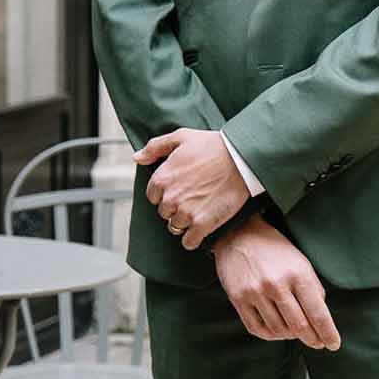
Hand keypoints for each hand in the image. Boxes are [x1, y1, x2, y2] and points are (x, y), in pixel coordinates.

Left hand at [136, 128, 249, 250]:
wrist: (241, 159)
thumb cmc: (213, 145)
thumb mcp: (181, 137)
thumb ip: (155, 147)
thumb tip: (137, 158)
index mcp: (161, 178)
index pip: (153, 196)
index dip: (166, 193)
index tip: (180, 189)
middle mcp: (170, 198)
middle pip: (164, 213)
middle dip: (175, 207)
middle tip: (192, 198)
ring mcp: (186, 213)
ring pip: (175, 227)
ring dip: (184, 222)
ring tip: (199, 211)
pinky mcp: (202, 224)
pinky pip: (189, 242)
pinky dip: (193, 239)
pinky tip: (201, 229)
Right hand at [211, 215, 340, 349]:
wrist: (239, 234)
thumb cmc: (275, 249)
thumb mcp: (301, 262)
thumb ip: (313, 288)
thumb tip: (320, 317)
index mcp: (297, 274)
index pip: (318, 313)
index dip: (328, 333)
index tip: (333, 344)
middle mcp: (276, 285)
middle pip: (299, 326)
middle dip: (312, 339)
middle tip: (317, 343)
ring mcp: (255, 293)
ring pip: (279, 330)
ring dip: (291, 336)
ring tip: (296, 332)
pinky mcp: (238, 299)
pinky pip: (257, 329)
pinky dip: (271, 335)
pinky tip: (278, 332)